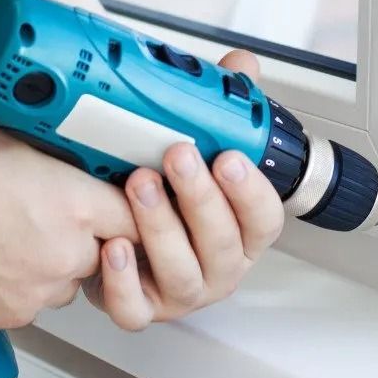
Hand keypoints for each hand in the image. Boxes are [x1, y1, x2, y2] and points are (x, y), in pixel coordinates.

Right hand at [0, 110, 139, 328]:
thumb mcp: (3, 133)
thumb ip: (47, 143)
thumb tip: (63, 136)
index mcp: (73, 203)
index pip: (137, 215)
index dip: (130, 209)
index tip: (121, 203)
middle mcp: (65, 252)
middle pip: (106, 251)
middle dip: (88, 236)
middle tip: (51, 215)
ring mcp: (38, 290)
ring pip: (68, 280)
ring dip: (54, 263)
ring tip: (12, 235)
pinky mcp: (10, 315)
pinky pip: (33, 302)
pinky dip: (20, 285)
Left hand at [82, 50, 285, 331]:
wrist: (115, 235)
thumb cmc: (168, 196)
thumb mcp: (198, 149)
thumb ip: (224, 109)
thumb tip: (243, 67)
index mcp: (242, 232)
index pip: (265, 219)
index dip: (251, 190)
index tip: (230, 157)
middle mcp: (219, 266)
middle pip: (223, 244)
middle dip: (200, 199)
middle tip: (178, 155)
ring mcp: (181, 291)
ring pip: (182, 273)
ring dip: (160, 227)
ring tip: (139, 184)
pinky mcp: (141, 309)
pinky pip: (134, 309)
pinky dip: (123, 281)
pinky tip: (113, 246)